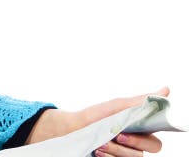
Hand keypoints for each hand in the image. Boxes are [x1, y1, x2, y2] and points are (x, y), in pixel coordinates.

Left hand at [26, 87, 168, 155]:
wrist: (72, 129)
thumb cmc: (95, 116)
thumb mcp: (116, 107)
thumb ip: (140, 102)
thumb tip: (166, 90)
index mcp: (140, 131)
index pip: (156, 140)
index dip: (146, 137)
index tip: (130, 129)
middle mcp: (137, 145)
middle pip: (150, 150)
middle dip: (134, 143)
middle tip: (117, 136)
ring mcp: (126, 155)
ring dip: (117, 150)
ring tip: (100, 143)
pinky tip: (98, 150)